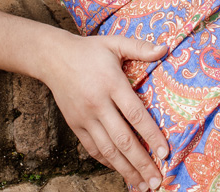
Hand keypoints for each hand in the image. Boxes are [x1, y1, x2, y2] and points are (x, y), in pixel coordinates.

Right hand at [43, 31, 168, 190]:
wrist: (53, 58)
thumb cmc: (89, 50)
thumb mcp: (115, 43)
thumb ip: (140, 47)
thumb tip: (165, 48)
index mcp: (111, 83)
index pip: (135, 114)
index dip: (151, 135)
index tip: (164, 153)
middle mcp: (98, 104)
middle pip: (123, 139)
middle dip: (141, 163)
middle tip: (157, 180)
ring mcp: (85, 117)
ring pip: (107, 149)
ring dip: (126, 169)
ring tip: (141, 184)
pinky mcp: (75, 124)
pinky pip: (92, 148)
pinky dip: (107, 161)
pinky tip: (120, 170)